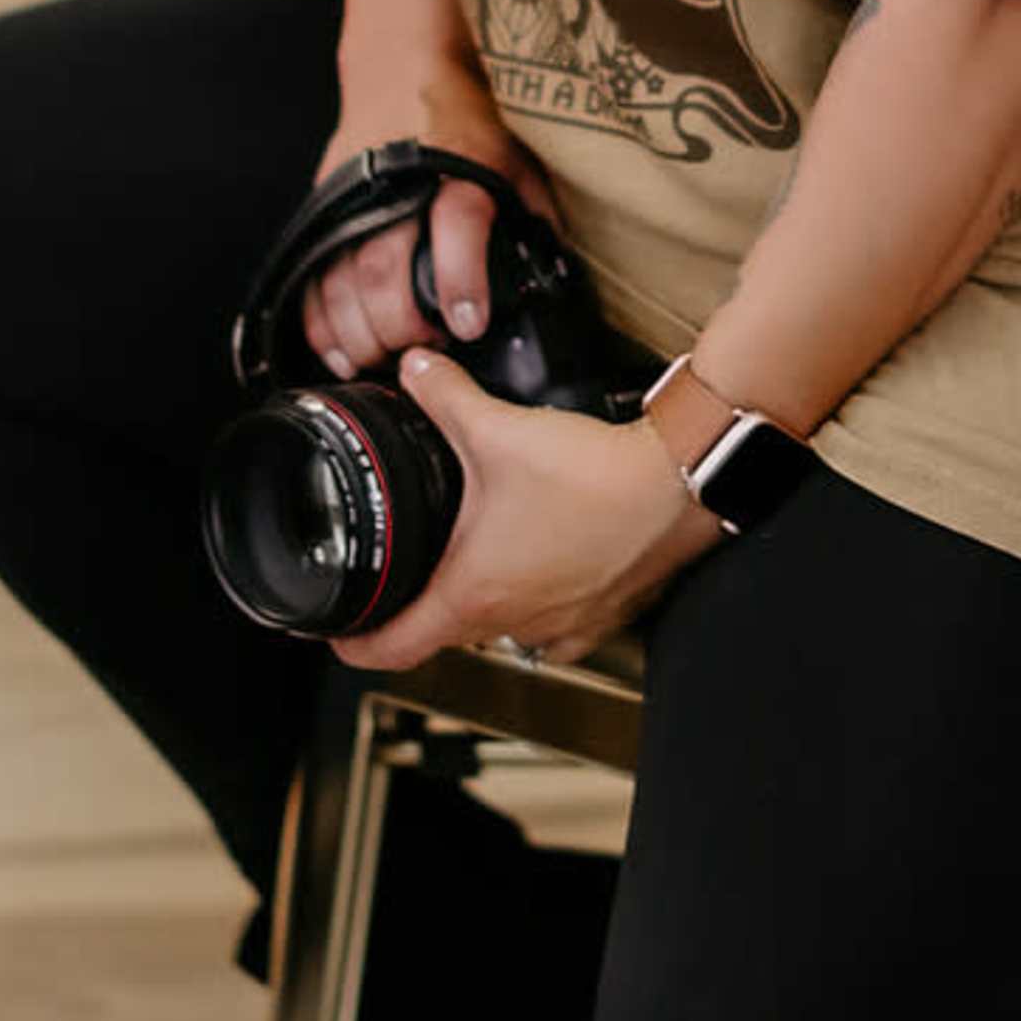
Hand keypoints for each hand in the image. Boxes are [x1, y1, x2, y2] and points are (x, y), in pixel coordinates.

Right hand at [299, 56, 543, 377]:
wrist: (402, 67)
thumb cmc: (466, 115)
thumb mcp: (516, 156)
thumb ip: (530, 212)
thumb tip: (552, 274)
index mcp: (457, 163)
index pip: (456, 222)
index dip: (461, 279)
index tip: (468, 325)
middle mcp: (398, 182)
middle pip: (383, 264)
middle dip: (400, 323)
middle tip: (422, 352)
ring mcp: (352, 197)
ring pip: (340, 277)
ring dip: (359, 331)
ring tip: (382, 360)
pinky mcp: (323, 209)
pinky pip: (312, 276)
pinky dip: (320, 323)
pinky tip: (340, 352)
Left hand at [340, 367, 723, 679]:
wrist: (681, 485)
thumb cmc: (598, 478)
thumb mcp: (498, 429)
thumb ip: (445, 397)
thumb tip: (414, 373)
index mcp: (475, 593)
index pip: (395, 647)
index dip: (356, 645)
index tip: (339, 638)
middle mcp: (516, 622)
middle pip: (445, 636)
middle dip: (419, 608)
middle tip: (402, 580)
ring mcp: (563, 625)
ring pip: (501, 629)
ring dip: (481, 601)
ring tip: (473, 560)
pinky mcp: (602, 614)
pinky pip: (554, 625)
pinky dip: (537, 600)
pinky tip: (541, 565)